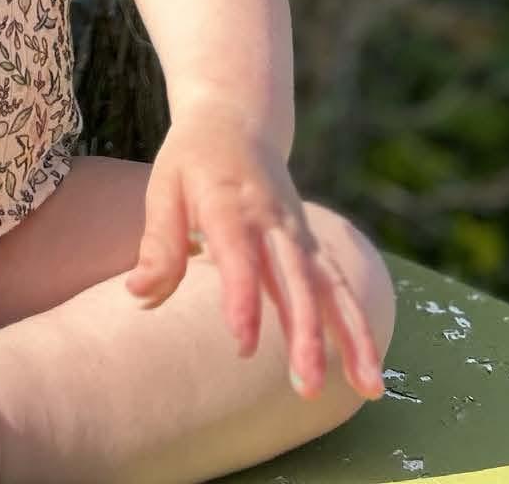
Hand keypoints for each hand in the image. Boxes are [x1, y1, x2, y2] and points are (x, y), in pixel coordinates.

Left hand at [125, 102, 383, 403]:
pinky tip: (369, 372)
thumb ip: (158, 243)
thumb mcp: (164, 187)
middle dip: (305, 333)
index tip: (243, 346)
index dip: (242, 299)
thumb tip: (140, 294)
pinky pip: (340, 287)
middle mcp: (273, 220)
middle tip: (306, 386)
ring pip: (331, 287)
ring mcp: (298, 233)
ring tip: (368, 389)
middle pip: (295, 279)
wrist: (237, 119)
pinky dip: (359, 327)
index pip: (239, 257)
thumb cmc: (191, 159)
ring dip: (351, 337)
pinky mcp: (312, 245)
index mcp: (230, 203)